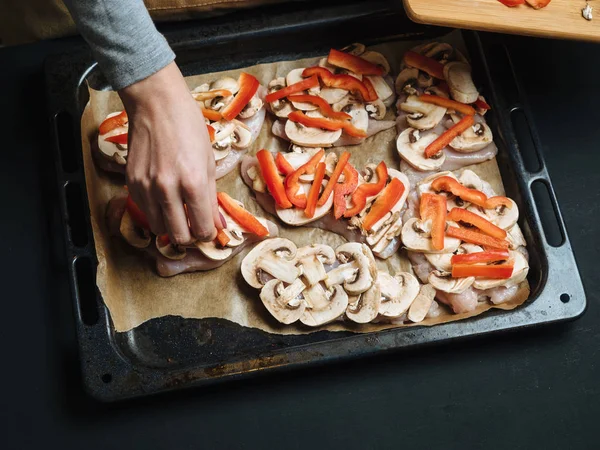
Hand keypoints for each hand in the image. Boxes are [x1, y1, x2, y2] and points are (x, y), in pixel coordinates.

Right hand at [119, 62, 223, 244]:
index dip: (208, 234)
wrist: (156, 103)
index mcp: (193, 183)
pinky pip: (144, 212)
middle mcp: (167, 189)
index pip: (202, 228)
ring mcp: (146, 187)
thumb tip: (217, 224)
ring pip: (159, 228)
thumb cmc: (189, 127)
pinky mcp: (131, 183)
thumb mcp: (209, 162)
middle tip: (195, 226)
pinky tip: (164, 199)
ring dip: (171, 226)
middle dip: (190, 235)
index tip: (209, 231)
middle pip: (179, 236)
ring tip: (179, 213)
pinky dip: (155, 212)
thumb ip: (211, 198)